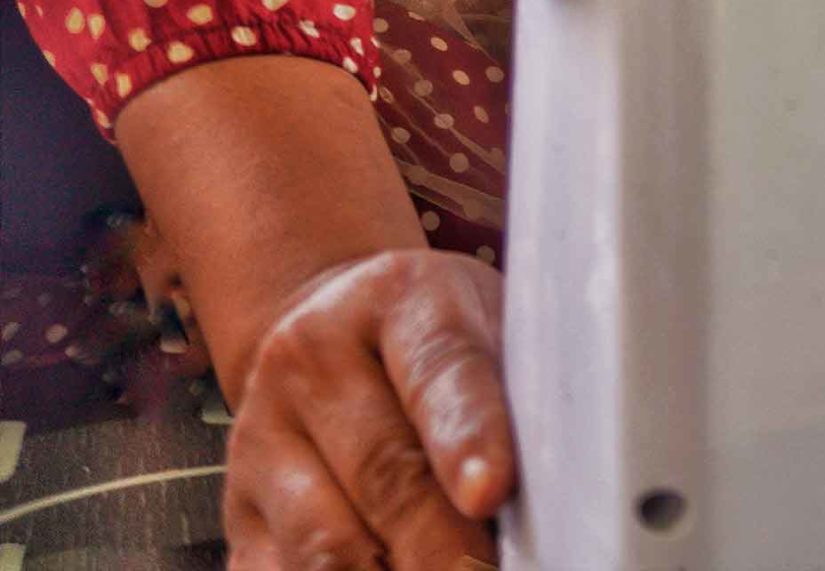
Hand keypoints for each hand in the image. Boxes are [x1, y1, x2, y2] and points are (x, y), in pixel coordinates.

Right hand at [222, 249, 513, 570]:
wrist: (330, 322)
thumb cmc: (441, 335)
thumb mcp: (489, 321)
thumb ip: (522, 388)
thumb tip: (568, 476)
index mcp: (399, 298)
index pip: (440, 369)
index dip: (468, 436)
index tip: (491, 492)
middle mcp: (312, 360)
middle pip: (383, 469)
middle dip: (441, 543)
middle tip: (486, 569)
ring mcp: (262, 438)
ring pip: (322, 538)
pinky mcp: (238, 510)